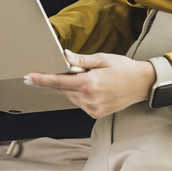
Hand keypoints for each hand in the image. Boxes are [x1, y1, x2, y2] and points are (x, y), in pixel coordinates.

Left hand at [24, 51, 155, 118]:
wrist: (142, 84)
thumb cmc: (124, 69)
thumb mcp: (102, 59)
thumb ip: (81, 60)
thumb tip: (64, 56)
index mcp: (89, 84)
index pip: (59, 81)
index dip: (42, 79)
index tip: (30, 77)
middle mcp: (88, 99)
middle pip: (64, 89)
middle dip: (64, 79)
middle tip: (79, 70)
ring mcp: (92, 109)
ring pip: (71, 96)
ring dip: (73, 87)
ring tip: (92, 79)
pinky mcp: (95, 114)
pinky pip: (79, 102)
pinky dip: (80, 94)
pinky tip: (94, 88)